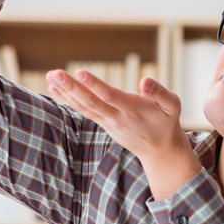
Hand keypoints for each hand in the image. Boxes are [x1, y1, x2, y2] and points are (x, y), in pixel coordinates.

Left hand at [46, 70, 201, 198]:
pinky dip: (69, 100)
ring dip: (66, 92)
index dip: (94, 85)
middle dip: (72, 88)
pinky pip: (85, 111)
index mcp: (133, 110)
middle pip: (91, 102)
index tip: (79, 72)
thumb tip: (145, 81)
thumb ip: (160, 92)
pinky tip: (56, 89)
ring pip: (85, 107)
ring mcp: (108, 122)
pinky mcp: (104, 124)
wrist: (160, 151)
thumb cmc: (167, 122)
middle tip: (55, 73)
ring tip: (50, 77)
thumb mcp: (173, 106)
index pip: (110, 96)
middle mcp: (117, 117)